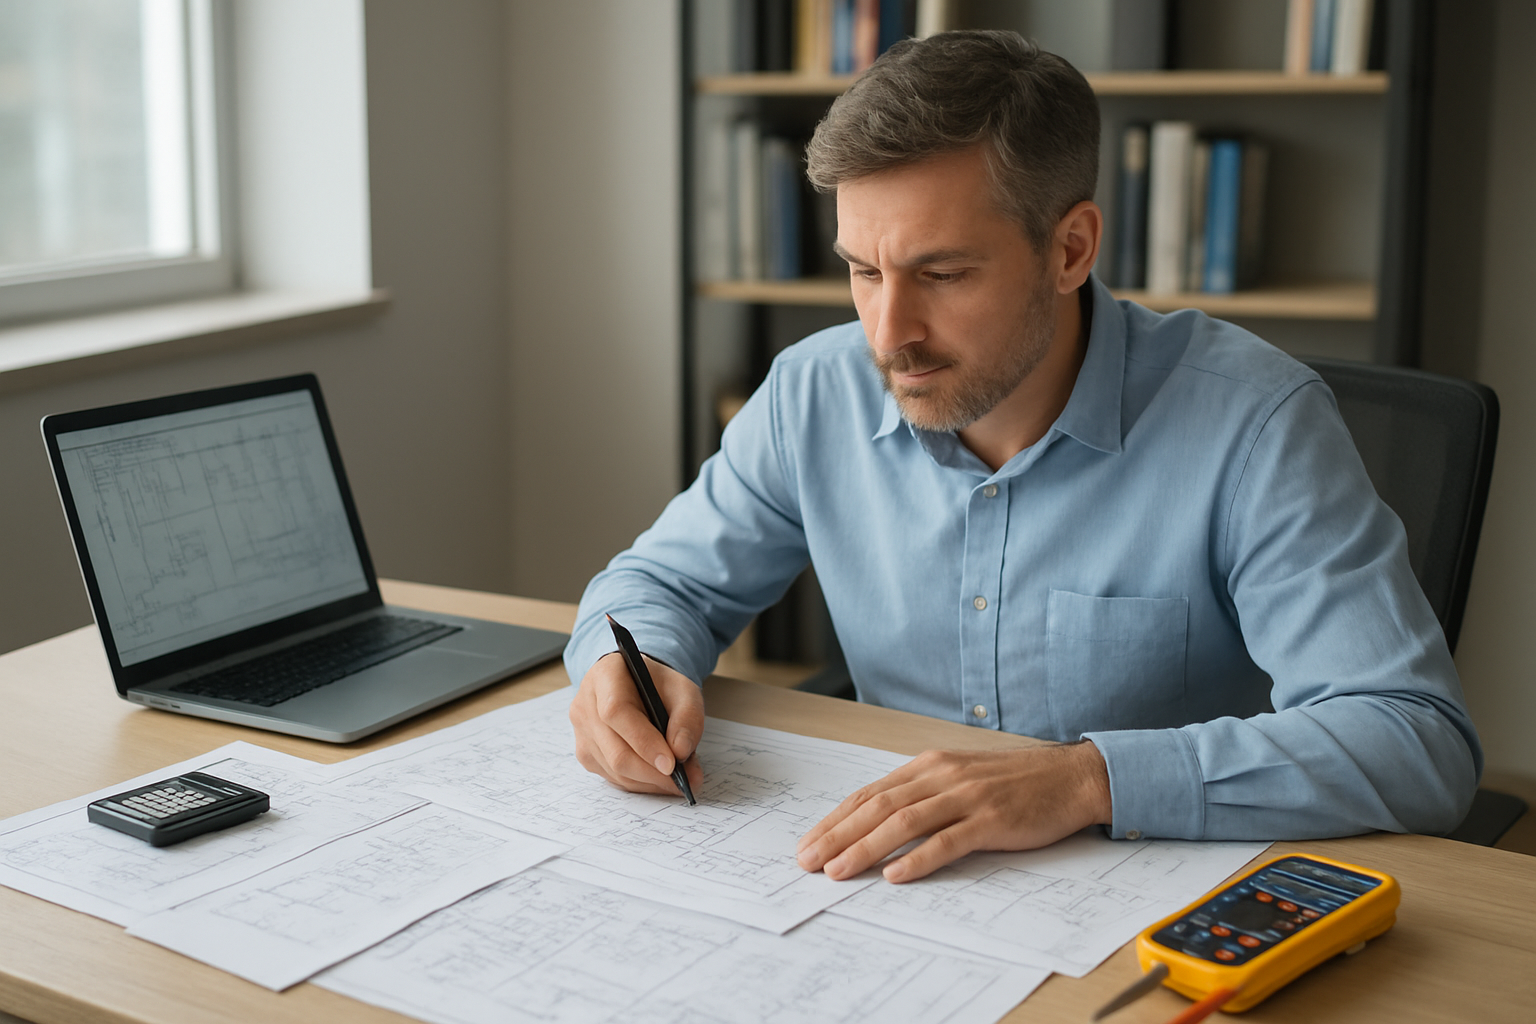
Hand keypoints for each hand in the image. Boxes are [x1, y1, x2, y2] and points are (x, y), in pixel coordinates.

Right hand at [570, 651, 704, 796]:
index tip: (671, 764)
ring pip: (614, 770)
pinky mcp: (585, 753)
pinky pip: (612, 777)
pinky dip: (640, 782)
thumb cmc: (658, 686)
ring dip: (650, 781)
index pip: (616, 712)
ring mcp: (582, 732)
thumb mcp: (683, 690)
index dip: (644, 742)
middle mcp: (585, 704)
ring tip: (679, 780)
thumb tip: (680, 753)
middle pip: (615, 750)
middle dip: (653, 772)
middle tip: (685, 781)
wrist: (637, 685)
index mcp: (606, 676)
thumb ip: (688, 718)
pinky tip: (659, 777)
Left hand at [796, 741, 1111, 882]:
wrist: (1070, 776)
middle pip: (878, 807)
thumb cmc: (1014, 782)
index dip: (836, 819)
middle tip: (808, 860)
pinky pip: (949, 840)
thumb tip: (878, 824)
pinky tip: (895, 875)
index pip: (871, 794)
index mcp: (930, 766)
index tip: (810, 842)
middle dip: (838, 835)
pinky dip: (919, 859)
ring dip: (866, 848)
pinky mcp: (992, 819)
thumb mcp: (960, 778)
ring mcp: (967, 797)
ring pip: (905, 822)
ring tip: (839, 870)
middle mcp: (942, 776)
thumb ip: (923, 795)